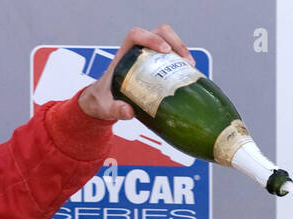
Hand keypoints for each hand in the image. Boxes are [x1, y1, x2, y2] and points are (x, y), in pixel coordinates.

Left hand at [78, 24, 194, 121]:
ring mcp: (147, 56)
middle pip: (158, 33)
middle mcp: (137, 51)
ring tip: (191, 66)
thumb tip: (128, 112)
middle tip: (186, 61)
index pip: (136, 35)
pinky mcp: (155, 64)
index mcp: (123, 54)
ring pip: (167, 41)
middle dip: (174, 42)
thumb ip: (115, 109)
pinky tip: (189, 73)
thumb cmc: (102, 100)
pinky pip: (170, 55)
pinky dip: (181, 60)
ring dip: (181, 49)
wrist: (102, 101)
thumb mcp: (105, 107)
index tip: (165, 51)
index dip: (152, 38)